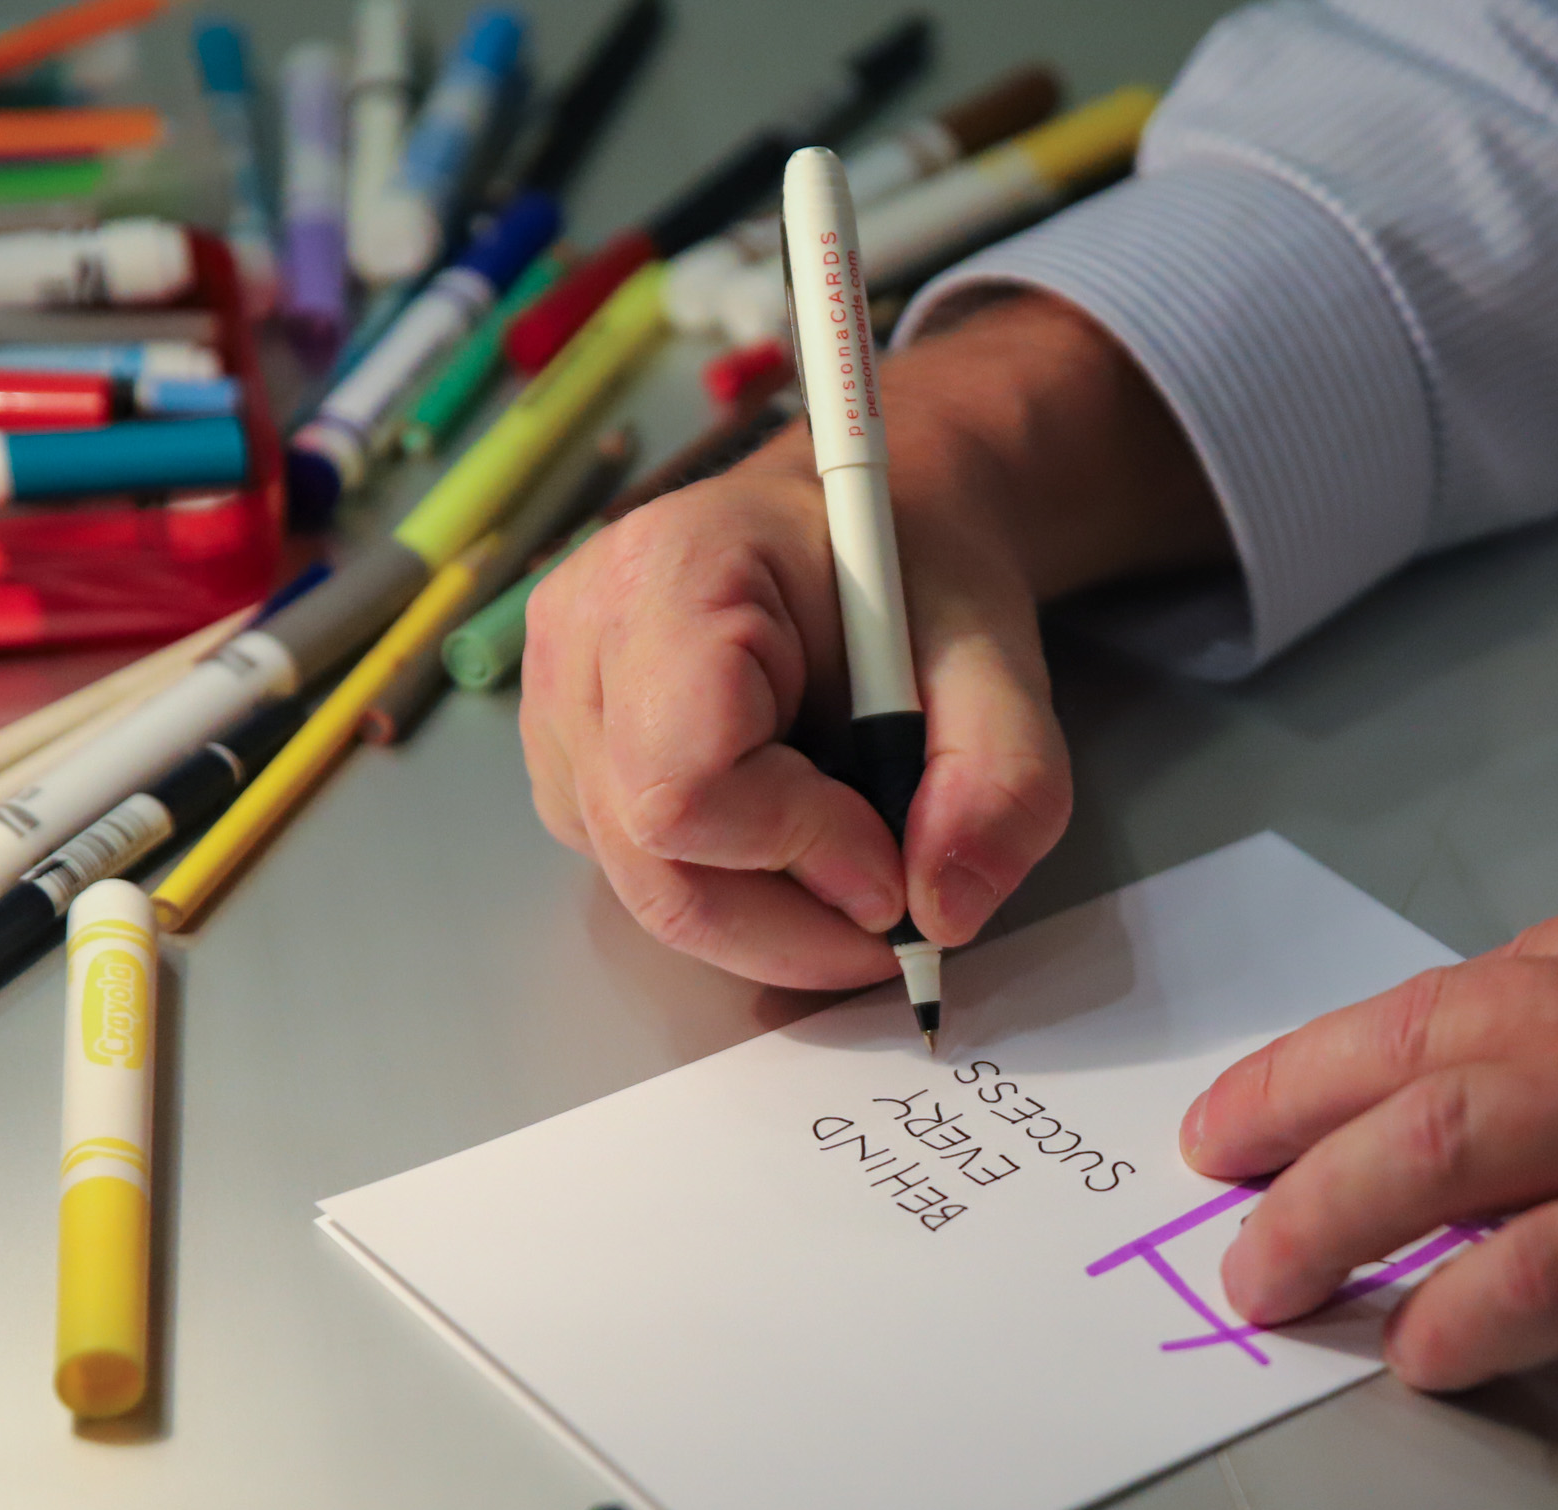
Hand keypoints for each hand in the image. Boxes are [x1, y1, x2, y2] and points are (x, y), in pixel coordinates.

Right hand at [522, 292, 1223, 986]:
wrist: (869, 535)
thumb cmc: (914, 575)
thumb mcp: (998, 660)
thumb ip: (1003, 781)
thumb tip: (946, 912)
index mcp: (669, 574)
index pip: (685, 781)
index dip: (800, 848)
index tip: (897, 859)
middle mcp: (578, 642)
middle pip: (653, 866)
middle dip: (792, 926)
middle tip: (899, 918)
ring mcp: (554, 710)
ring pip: (645, 891)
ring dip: (772, 920)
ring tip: (858, 862)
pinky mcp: (567, 766)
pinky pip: (641, 878)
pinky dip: (737, 896)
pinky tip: (800, 842)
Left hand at [1181, 829, 1557, 1393]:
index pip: (1499, 977)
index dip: (1385, 1041)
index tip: (1316, 1084)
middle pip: (1434, 1038)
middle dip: (1301, 1103)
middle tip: (1215, 1165)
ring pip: (1461, 1136)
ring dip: (1335, 1208)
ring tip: (1255, 1274)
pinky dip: (1471, 1308)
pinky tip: (1416, 1352)